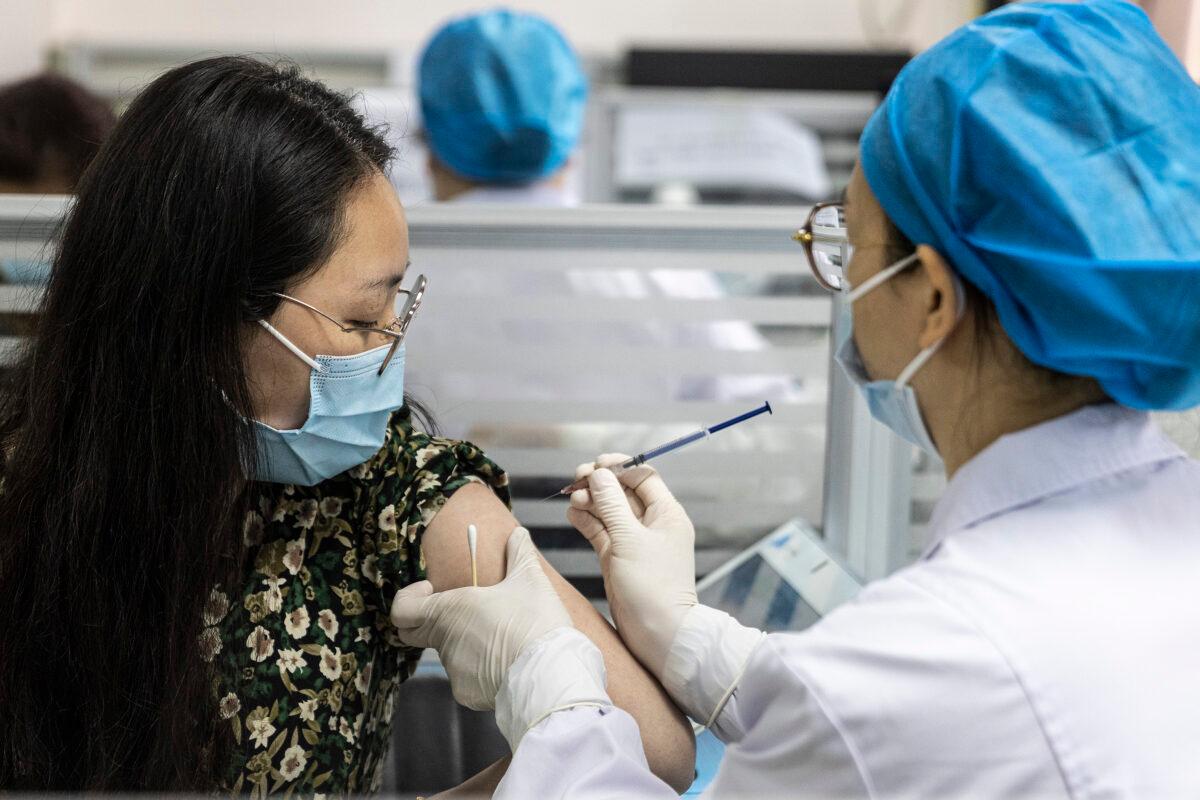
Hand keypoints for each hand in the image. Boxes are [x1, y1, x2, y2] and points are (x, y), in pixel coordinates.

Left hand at [390, 526, 571, 710]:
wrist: (550, 674)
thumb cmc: (536, 622)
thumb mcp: (530, 579)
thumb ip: (518, 553)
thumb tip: (518, 533)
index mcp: (449, 610)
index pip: (401, 609)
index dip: (410, 597)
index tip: (432, 589)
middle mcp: (444, 641)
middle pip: (417, 632)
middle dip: (435, 620)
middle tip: (467, 612)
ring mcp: (454, 671)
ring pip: (450, 654)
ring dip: (468, 644)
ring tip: (504, 638)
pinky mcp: (467, 694)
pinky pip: (468, 678)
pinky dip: (482, 670)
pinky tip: (509, 662)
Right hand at [567, 455, 697, 677]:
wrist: (658, 633)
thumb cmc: (653, 587)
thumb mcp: (630, 539)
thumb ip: (612, 504)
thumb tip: (599, 474)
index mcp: (666, 514)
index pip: (643, 477)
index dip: (620, 467)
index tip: (597, 464)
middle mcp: (651, 524)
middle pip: (623, 491)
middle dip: (600, 483)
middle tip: (577, 478)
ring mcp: (634, 541)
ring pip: (609, 510)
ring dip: (590, 501)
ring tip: (573, 498)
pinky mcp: (618, 557)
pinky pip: (601, 531)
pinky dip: (587, 521)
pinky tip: (573, 514)